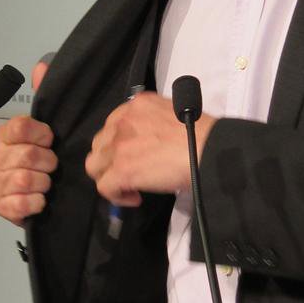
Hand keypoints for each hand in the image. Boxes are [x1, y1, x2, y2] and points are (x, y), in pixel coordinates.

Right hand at [0, 59, 55, 224]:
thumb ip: (45, 95)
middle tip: (53, 167)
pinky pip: (15, 204)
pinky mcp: (1, 206)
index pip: (18, 127)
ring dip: (42, 183)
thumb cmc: (49, 161)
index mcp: (7, 136)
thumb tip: (41, 67)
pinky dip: (32, 203)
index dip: (40, 134)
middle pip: (25, 155)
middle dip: (47, 162)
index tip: (50, 140)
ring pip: (21, 179)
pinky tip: (40, 200)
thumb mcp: (53, 127)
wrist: (52, 196)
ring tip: (47, 184)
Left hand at [84, 91, 214, 205]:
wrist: (209, 149)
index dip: (120, 143)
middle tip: (131, 171)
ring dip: (109, 176)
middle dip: (112, 159)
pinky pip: (104, 187)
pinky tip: (134, 197)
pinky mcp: (122, 169)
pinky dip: (116, 196)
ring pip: (94, 165)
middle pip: (100, 144)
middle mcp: (123, 121)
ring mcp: (120, 146)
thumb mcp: (174, 113)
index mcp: (137, 105)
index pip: (113, 124)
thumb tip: (150, 140)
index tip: (135, 155)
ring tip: (128, 185)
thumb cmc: (202, 135)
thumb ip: (154, 121)